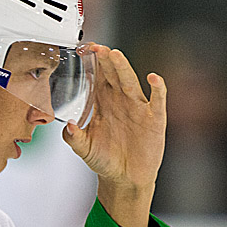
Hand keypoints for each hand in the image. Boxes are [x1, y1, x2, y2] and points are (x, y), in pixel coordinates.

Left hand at [63, 44, 166, 226]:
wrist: (124, 178)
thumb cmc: (105, 160)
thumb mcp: (84, 149)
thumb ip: (74, 137)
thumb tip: (68, 126)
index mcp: (103, 103)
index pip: (98, 77)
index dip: (93, 63)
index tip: (85, 50)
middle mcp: (121, 101)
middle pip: (113, 75)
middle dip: (106, 60)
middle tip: (98, 48)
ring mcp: (138, 108)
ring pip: (131, 82)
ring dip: (124, 68)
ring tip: (115, 55)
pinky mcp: (154, 119)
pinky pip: (157, 100)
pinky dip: (158, 88)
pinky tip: (153, 78)